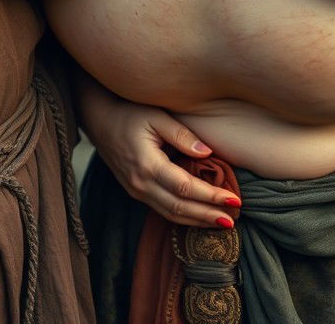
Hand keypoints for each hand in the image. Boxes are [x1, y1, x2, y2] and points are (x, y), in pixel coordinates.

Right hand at [80, 80, 240, 227]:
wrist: (100, 119)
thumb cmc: (129, 112)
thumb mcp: (156, 115)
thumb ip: (182, 135)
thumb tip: (208, 153)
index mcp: (147, 164)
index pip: (185, 187)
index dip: (211, 196)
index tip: (235, 199)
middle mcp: (140, 183)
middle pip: (179, 208)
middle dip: (208, 216)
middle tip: (233, 219)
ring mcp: (136, 191)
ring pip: (170, 214)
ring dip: (197, 221)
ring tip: (222, 222)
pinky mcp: (136, 192)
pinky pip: (162, 210)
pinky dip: (183, 216)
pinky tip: (199, 215)